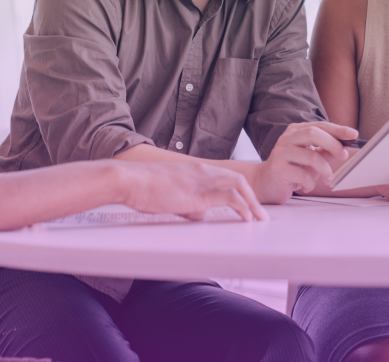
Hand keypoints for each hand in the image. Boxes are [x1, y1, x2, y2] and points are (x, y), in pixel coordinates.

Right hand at [118, 161, 268, 221]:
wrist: (128, 180)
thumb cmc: (143, 188)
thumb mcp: (170, 195)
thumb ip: (188, 203)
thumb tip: (201, 215)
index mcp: (195, 169)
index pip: (226, 176)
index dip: (241, 190)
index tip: (249, 203)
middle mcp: (202, 171)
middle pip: (238, 179)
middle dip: (252, 196)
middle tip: (260, 213)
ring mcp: (201, 180)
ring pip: (238, 185)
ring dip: (252, 203)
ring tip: (259, 218)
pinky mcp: (198, 193)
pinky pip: (229, 197)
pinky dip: (243, 207)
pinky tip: (246, 219)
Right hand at [252, 122, 358, 203]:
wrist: (265, 183)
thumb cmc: (292, 169)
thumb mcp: (311, 158)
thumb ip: (326, 151)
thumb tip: (347, 146)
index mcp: (296, 131)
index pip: (320, 125)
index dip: (338, 129)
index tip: (354, 135)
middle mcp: (286, 138)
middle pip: (313, 133)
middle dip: (333, 144)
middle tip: (344, 156)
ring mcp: (280, 152)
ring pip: (311, 156)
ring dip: (325, 170)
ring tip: (327, 179)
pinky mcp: (277, 168)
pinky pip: (303, 175)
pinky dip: (310, 183)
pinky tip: (307, 186)